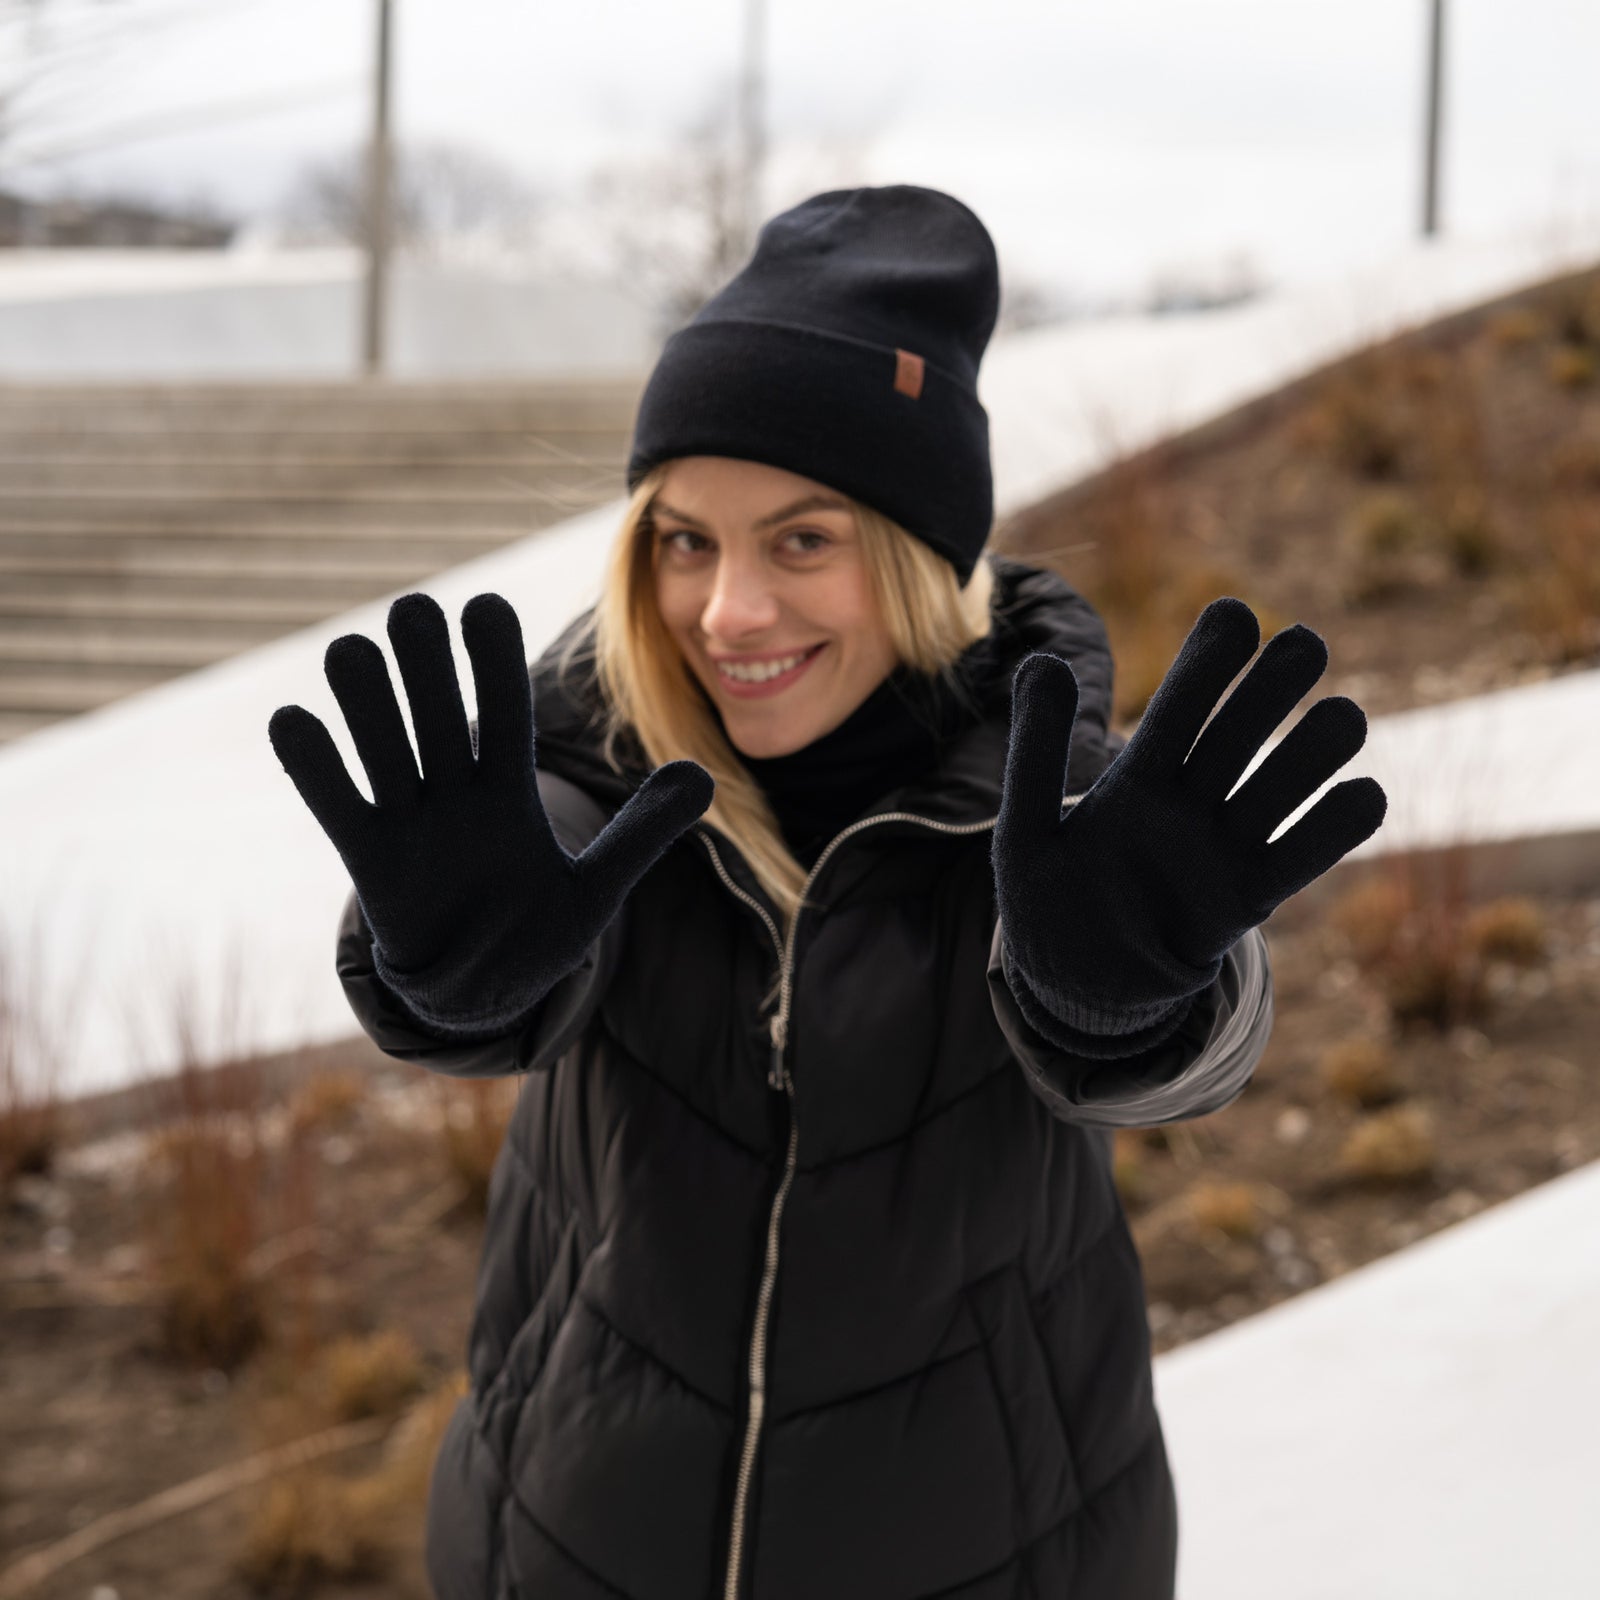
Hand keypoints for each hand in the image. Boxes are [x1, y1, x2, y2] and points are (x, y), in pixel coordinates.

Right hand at [268, 591, 712, 1025]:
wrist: (482, 989)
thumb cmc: (540, 931)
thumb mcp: (599, 887)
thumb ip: (643, 832)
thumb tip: (705, 777)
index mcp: (512, 791)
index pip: (505, 717)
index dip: (494, 666)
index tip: (486, 606)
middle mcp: (457, 792)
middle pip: (438, 718)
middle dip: (427, 669)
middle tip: (415, 610)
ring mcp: (410, 820)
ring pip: (384, 748)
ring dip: (367, 703)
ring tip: (351, 650)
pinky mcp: (369, 856)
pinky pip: (337, 804)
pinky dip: (315, 765)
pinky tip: (292, 719)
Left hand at [993, 597, 1385, 1036]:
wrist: (1075, 988)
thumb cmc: (1049, 902)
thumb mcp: (1025, 832)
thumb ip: (1035, 755)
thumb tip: (1044, 662)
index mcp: (1137, 778)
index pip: (1178, 710)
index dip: (1207, 664)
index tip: (1234, 612)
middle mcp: (1190, 802)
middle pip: (1240, 734)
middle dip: (1271, 689)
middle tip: (1305, 643)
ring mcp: (1224, 847)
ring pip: (1282, 785)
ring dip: (1315, 750)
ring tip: (1343, 717)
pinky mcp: (1249, 899)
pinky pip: (1301, 858)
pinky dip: (1336, 828)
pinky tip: (1363, 794)